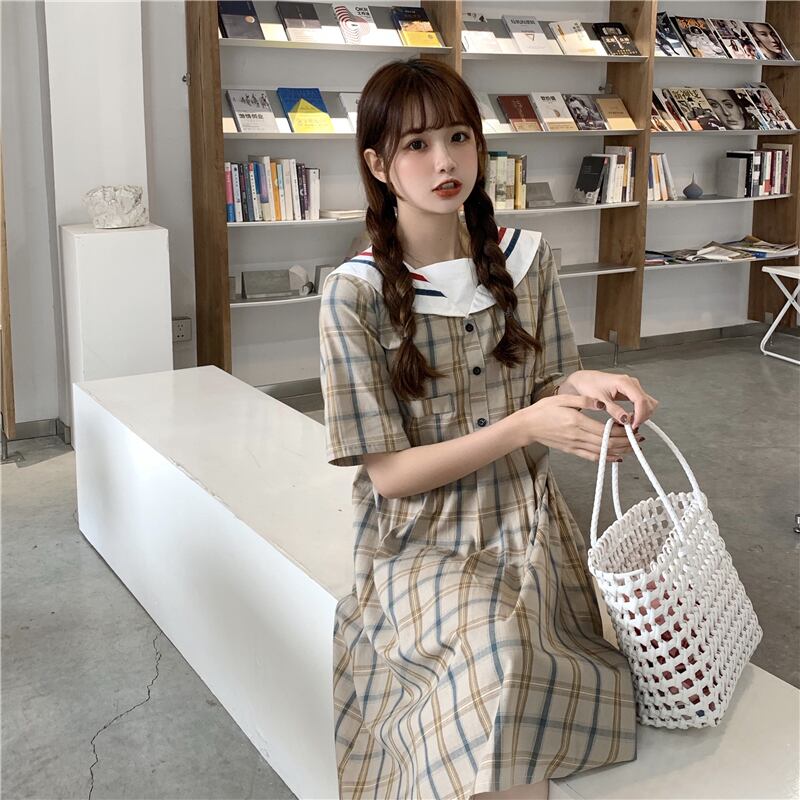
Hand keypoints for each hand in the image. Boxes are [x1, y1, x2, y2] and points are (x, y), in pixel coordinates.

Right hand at [515, 395, 644, 462]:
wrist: (528, 426)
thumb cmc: (544, 410)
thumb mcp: (563, 398)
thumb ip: (584, 401)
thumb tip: (602, 404)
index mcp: (576, 422)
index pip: (605, 430)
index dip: (622, 432)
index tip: (633, 428)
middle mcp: (577, 436)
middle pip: (607, 443)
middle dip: (626, 442)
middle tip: (639, 438)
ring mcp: (574, 445)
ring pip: (602, 452)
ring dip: (620, 451)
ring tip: (633, 447)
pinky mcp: (572, 450)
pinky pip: (592, 457)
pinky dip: (606, 458)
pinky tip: (616, 457)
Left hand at [559, 370, 658, 428]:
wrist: (583, 380)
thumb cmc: (588, 385)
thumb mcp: (599, 400)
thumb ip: (613, 410)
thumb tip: (625, 420)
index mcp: (624, 382)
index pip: (640, 400)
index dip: (640, 415)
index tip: (633, 425)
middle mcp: (631, 383)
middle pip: (647, 402)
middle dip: (641, 416)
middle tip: (629, 426)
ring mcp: (633, 387)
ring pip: (647, 403)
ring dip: (641, 414)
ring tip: (628, 422)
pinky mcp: (631, 391)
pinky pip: (642, 403)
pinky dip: (639, 412)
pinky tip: (629, 417)